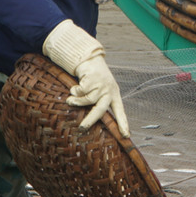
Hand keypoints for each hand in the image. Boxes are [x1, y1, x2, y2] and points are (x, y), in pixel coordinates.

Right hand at [42, 19, 129, 136]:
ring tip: (70, 100)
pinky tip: (75, 86)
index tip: (126, 136)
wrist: (91, 60)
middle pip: (100, 109)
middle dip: (90, 120)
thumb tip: (87, 123)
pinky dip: (74, 91)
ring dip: (76, 101)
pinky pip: (79, 92)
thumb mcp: (100, 91)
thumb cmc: (95, 79)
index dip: (122, 124)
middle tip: (82, 128)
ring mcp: (101, 85)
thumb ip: (96, 103)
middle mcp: (109, 91)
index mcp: (114, 95)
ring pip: (86, 100)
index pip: (119, 111)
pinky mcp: (92, 80)